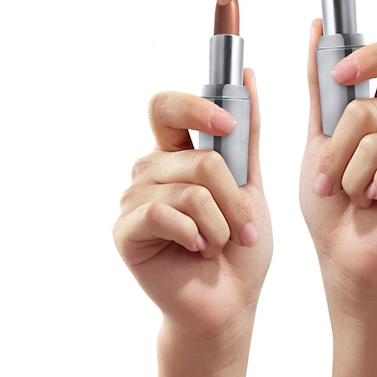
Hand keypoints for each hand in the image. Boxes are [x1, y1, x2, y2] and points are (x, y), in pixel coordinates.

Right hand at [113, 69, 271, 376]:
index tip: (228, 126)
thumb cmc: (240, 245)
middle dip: (232, 194)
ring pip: (189, 188)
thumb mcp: (251, 183)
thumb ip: (247, 134)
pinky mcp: (126, 231)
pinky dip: (196, 234)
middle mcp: (150, 172)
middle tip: (244, 226)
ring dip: (220, 221)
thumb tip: (248, 74)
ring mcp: (133, 201)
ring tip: (222, 244)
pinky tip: (198, 251)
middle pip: (194, 156)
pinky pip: (165, 213)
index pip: (165, 108)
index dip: (194, 107)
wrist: (231, 301)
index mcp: (176, 156)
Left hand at [300, 19, 376, 376]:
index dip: (371, 55)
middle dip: (340, 142)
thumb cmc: (332, 198)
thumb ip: (320, 87)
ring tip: (350, 194)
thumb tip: (316, 26)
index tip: (338, 74)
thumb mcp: (318, 136)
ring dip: (351, 171)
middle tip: (327, 173)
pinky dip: (375, 182)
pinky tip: (373, 200)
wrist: (344, 252)